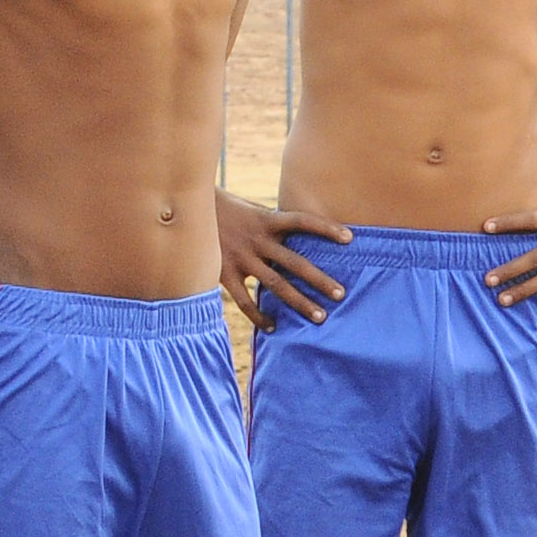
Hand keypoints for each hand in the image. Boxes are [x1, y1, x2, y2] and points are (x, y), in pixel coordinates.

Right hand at [217, 189, 348, 329]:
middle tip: (341, 294)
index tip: (350, 238)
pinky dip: (260, 315)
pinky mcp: (224, 273)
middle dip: (319, 279)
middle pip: (295, 262)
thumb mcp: (251, 209)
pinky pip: (245, 300)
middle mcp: (257, 240)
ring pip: (276, 285)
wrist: (186, 211)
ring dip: (299, 302)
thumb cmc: (225, 210)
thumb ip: (273, 224)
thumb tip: (300, 234)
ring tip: (320, 316)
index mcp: (266, 220)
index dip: (326, 228)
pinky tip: (274, 327)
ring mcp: (241, 258)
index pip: (302, 221)